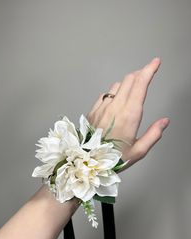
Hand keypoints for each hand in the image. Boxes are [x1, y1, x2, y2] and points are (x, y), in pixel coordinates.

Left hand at [86, 57, 169, 171]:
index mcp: (129, 116)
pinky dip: (114, 93)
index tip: (155, 63)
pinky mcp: (92, 111)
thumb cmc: (112, 159)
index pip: (140, 84)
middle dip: (140, 74)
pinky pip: (105, 94)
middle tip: (146, 75)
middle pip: (129, 79)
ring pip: (117, 85)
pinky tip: (116, 101)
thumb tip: (164, 122)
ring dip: (127, 84)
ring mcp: (102, 108)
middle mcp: (114, 108)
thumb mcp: (138, 151)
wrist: (86, 162)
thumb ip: (153, 134)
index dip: (149, 70)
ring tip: (132, 90)